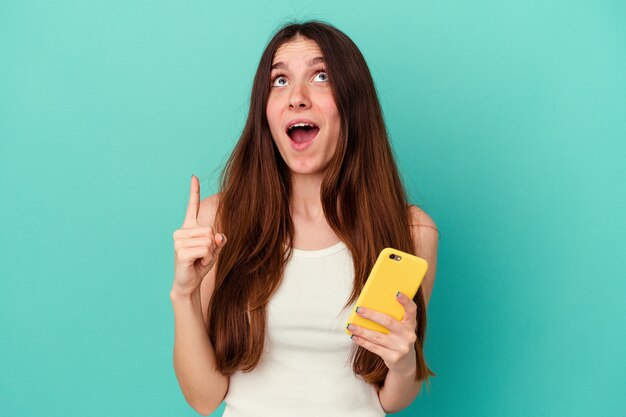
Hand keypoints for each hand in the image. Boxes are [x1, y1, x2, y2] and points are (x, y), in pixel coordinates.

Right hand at [171, 175, 226, 295]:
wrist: (188, 283)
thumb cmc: (199, 265)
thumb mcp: (213, 251)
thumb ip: (218, 240)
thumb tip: (219, 235)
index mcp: (189, 228)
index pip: (191, 207)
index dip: (194, 192)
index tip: (194, 177)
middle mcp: (181, 231)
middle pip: (210, 230)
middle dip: (212, 245)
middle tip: (202, 256)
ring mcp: (179, 241)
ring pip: (208, 240)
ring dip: (209, 254)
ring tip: (199, 260)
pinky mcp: (180, 251)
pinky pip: (205, 249)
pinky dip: (206, 259)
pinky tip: (197, 263)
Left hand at [347, 291, 417, 374]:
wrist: (405, 364)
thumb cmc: (399, 339)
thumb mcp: (401, 328)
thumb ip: (393, 318)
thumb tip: (370, 305)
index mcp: (411, 325)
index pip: (411, 310)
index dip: (406, 301)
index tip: (397, 293)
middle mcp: (408, 336)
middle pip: (388, 322)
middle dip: (371, 315)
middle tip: (358, 310)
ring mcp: (401, 348)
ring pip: (377, 336)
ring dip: (362, 330)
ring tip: (350, 326)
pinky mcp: (393, 358)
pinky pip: (374, 347)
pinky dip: (362, 341)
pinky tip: (354, 336)